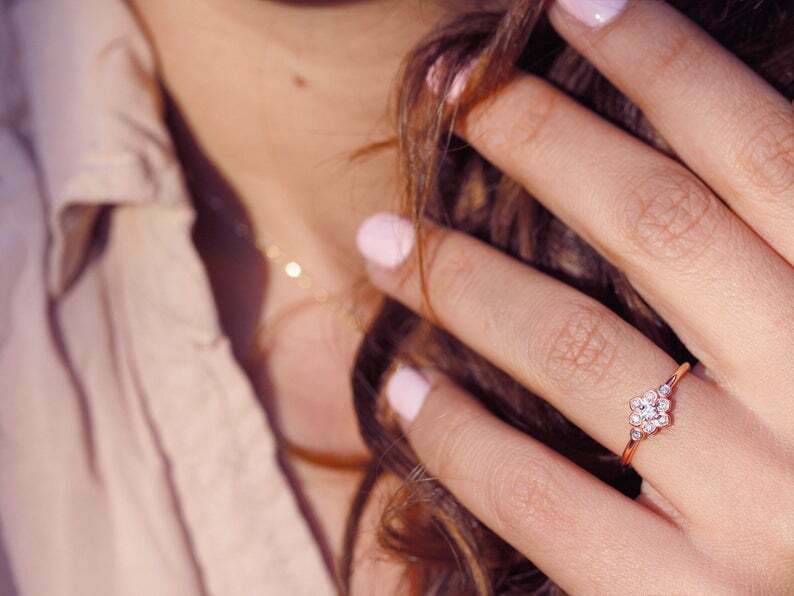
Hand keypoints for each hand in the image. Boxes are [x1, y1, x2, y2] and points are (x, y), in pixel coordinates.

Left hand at [355, 1, 793, 592]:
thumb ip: (783, 257)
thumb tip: (704, 157)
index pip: (764, 155)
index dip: (667, 60)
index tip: (574, 4)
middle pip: (659, 227)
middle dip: (544, 139)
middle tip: (456, 93)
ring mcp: (758, 513)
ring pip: (577, 353)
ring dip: (462, 279)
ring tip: (380, 236)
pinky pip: (540, 500)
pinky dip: (457, 434)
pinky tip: (401, 386)